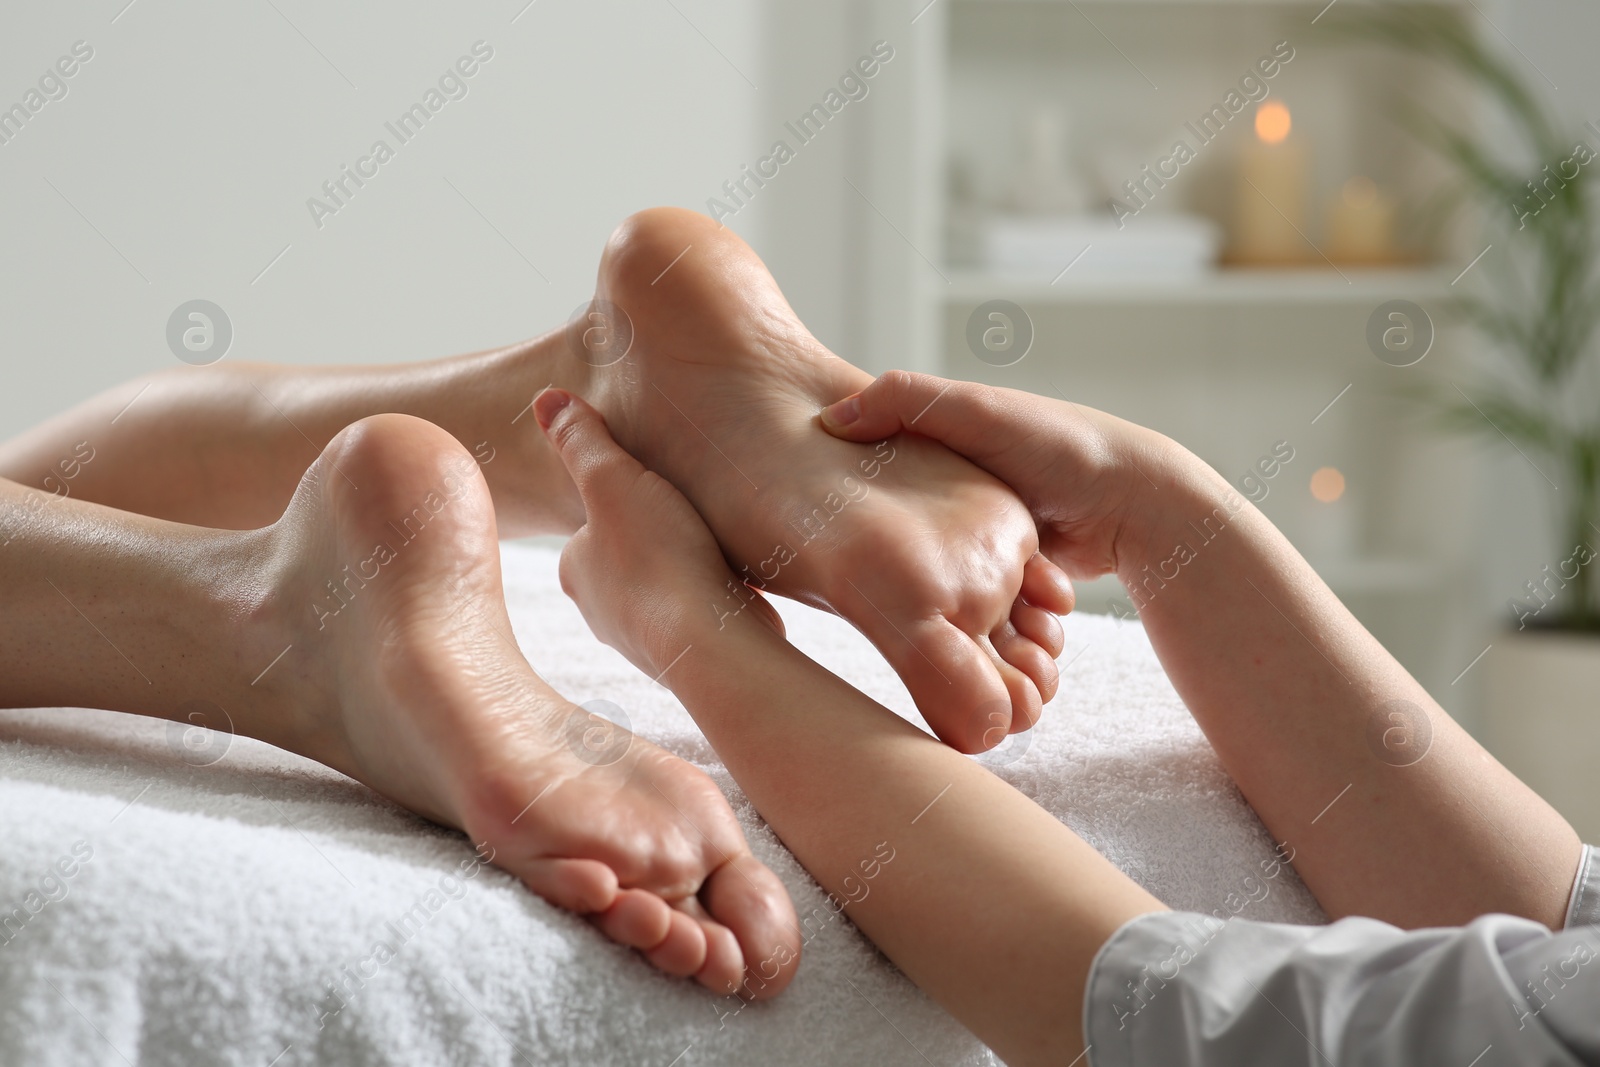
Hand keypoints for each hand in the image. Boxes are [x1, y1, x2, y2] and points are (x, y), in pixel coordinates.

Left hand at [536, 389, 783, 676]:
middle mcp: (598, 609)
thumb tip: (545, 399)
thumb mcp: (613, 478)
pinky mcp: (686, 653)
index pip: (598, 521)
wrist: (710, 639)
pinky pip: (698, 612)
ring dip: (690, 567)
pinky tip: (737, 586)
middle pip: (632, 553)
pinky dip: (713, 597)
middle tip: (694, 517)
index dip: (633, 498)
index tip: (661, 488)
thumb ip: (582, 440)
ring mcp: (642, 637)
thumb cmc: (659, 557)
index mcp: (575, 569)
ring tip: (719, 550)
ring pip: (666, 585)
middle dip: (662, 536)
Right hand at [820, 371, 1192, 582]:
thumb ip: (906, 402)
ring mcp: (983, 537)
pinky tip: (933, 628)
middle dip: (881, 549)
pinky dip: (956, 611)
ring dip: (922, 593)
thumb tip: (833, 418)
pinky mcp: (1007, 576)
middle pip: (898, 523)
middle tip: (847, 576)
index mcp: (946, 447)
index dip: (843, 483)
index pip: (874, 463)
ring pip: (933, 569)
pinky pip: (967, 598)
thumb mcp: (976, 410)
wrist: (1137, 506)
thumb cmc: (1061, 448)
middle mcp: (960, 492)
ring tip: (891, 614)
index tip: (811, 514)